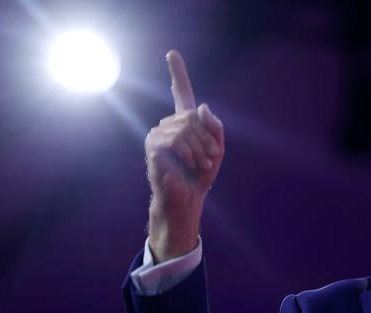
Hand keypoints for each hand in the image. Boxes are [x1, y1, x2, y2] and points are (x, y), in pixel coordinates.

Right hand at [144, 50, 223, 262]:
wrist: (188, 200)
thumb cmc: (201, 176)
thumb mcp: (217, 150)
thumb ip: (214, 127)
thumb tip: (202, 106)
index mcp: (183, 124)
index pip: (181, 94)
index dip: (177, 74)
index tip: (172, 53)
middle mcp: (168, 125)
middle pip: (194, 116)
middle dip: (208, 139)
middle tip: (211, 159)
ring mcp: (158, 135)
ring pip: (186, 127)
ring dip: (200, 149)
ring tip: (201, 165)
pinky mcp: (153, 147)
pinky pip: (176, 139)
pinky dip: (189, 153)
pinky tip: (190, 165)